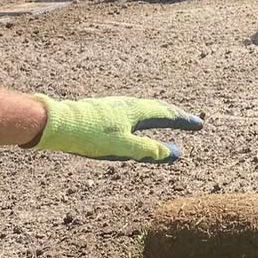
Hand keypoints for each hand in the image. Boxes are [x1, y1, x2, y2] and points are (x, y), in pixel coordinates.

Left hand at [28, 94, 202, 161]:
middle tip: (189, 121)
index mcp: (136, 111)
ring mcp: (115, 106)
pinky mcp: (104, 111)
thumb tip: (174, 153)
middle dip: (175, 116)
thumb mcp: (124, 148)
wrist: (58, 123)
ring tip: (167, 119)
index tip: (199, 124)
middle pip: (158, 108)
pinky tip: (136, 123)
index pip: (167, 115)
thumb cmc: (91, 136)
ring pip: (144, 109)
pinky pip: (132, 112)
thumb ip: (149, 150)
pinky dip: (144, 117)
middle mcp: (128, 104)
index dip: (184, 121)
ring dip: (160, 114)